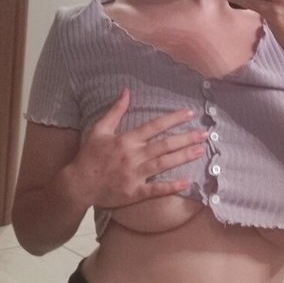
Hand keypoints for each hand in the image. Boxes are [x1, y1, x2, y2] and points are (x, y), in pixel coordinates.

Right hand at [70, 89, 207, 208]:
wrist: (78, 184)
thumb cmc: (89, 156)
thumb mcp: (99, 130)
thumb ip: (115, 111)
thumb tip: (126, 90)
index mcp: (126, 140)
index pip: (154, 126)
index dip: (173, 119)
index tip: (190, 113)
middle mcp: (133, 156)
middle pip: (164, 145)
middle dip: (186, 138)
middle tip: (205, 134)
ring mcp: (135, 175)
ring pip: (163, 164)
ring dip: (183, 157)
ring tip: (200, 151)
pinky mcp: (135, 192)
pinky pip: (156, 189)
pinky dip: (172, 186)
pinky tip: (188, 182)